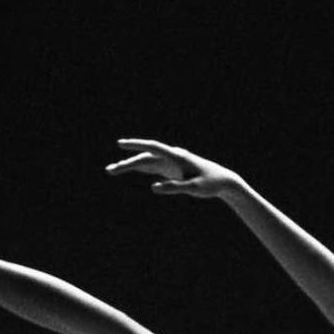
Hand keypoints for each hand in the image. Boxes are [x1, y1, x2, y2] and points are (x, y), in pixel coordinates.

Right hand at [105, 138, 244, 200]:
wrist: (224, 181)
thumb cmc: (210, 184)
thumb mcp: (193, 189)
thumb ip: (174, 187)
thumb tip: (153, 187)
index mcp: (177, 157)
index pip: (152, 148)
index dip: (135, 145)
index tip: (120, 144)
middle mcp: (172, 156)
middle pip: (145, 157)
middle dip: (126, 163)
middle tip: (109, 170)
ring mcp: (172, 162)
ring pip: (147, 161)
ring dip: (130, 165)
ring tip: (113, 170)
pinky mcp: (173, 168)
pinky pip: (153, 166)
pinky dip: (140, 168)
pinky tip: (131, 169)